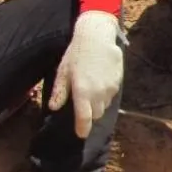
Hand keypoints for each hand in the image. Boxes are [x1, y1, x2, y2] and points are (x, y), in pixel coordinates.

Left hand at [49, 10, 123, 138]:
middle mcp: (98, 93)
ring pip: (105, 104)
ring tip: (91, 86)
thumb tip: (53, 107)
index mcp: (82, 93)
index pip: (84, 119)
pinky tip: (100, 78)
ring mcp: (110, 88)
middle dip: (90, 113)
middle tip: (83, 102)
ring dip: (98, 101)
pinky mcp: (118, 82)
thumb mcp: (64, 72)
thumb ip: (60, 92)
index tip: (80, 134)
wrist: (97, 37)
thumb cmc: (77, 54)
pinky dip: (105, 92)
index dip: (82, 129)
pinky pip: (111, 94)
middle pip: (96, 114)